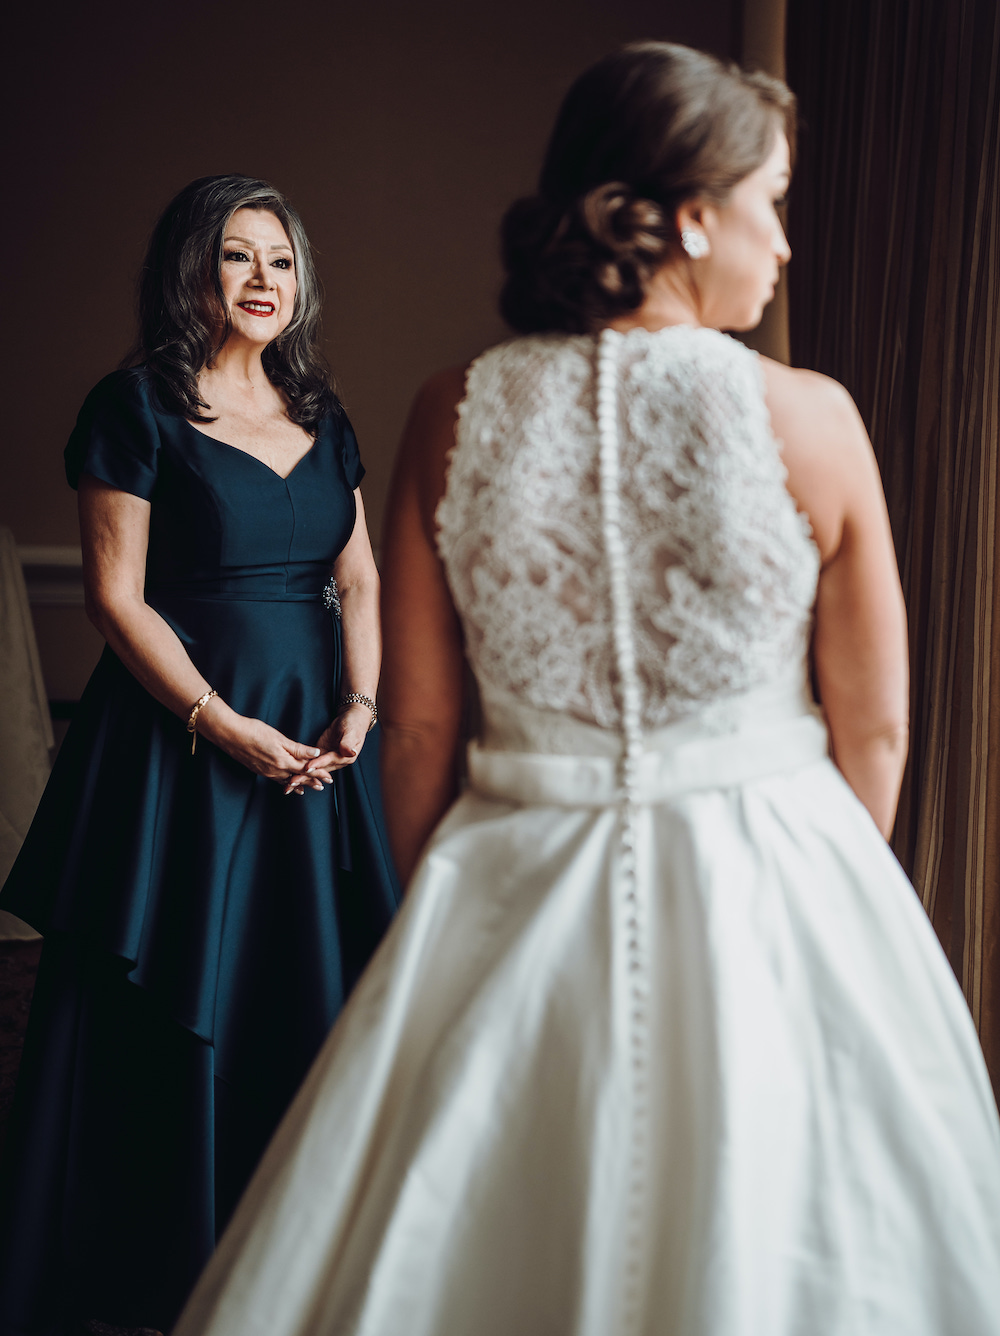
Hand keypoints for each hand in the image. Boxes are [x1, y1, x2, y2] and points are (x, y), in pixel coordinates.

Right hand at [197, 700, 330, 791]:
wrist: (230, 735)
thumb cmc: (254, 731)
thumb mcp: (279, 738)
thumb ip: (298, 748)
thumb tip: (316, 753)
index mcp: (283, 761)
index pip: (306, 769)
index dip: (318, 773)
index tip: (329, 776)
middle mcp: (276, 770)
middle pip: (299, 777)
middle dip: (312, 781)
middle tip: (325, 785)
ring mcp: (267, 772)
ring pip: (288, 780)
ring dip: (301, 784)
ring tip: (311, 788)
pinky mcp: (260, 770)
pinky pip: (277, 780)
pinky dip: (286, 783)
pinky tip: (288, 785)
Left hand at [284, 703, 371, 793]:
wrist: (352, 717)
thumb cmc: (353, 723)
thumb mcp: (351, 731)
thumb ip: (348, 743)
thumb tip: (350, 752)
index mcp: (345, 757)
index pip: (329, 761)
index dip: (318, 764)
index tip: (307, 767)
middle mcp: (337, 761)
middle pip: (319, 770)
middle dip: (305, 776)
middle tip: (292, 782)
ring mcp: (328, 758)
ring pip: (314, 769)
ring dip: (301, 776)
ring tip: (289, 784)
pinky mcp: (322, 754)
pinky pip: (311, 763)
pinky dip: (302, 768)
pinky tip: (292, 774)